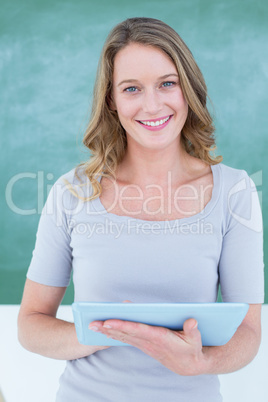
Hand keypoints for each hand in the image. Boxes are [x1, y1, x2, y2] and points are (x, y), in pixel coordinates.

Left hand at [89, 312, 208, 375]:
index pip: (137, 330)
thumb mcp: (195, 339)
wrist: (189, 366)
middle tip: (92, 323)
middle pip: (125, 334)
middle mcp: (148, 342)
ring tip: (93, 326)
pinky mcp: (144, 345)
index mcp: (159, 338)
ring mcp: (145, 345)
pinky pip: (126, 339)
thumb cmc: (192, 349)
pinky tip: (106, 330)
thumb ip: (192, 329)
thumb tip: (192, 320)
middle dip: (108, 329)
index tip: (108, 322)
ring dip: (108, 332)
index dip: (122, 325)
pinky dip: (115, 334)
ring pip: (123, 337)